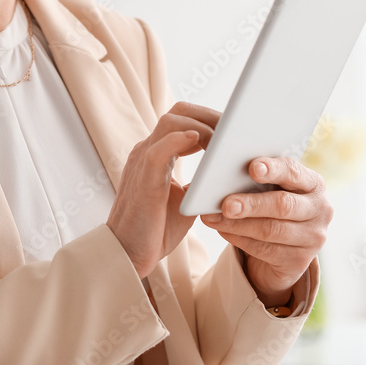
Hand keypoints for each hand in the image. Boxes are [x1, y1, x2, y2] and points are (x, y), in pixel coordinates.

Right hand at [106, 102, 219, 278]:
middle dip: (210, 115)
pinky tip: (200, 141)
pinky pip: (159, 151)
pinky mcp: (144, 179)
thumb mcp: (186, 199)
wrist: (129, 253)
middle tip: (236, 130)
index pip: (182, 119)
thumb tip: (230, 174)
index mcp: (157, 154)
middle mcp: (148, 151)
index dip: (209, 119)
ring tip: (225, 141)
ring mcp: (143, 161)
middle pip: (178, 113)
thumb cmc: (156, 228)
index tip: (235, 129)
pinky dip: (179, 141)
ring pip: (170, 123)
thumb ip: (201, 182)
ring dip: (202, 126)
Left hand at [201, 157, 332, 306]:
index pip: (294, 172)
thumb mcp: (272, 188)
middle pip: (283, 205)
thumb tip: (221, 174)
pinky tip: (223, 230)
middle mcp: (320, 210)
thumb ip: (256, 179)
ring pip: (271, 230)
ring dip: (237, 224)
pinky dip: (239, 239)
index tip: (253, 168)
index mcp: (313, 183)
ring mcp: (312, 238)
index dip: (273, 169)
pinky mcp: (299, 261)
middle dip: (251, 204)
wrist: (287, 245)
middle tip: (226, 204)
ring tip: (212, 218)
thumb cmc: (273, 203)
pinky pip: (264, 250)